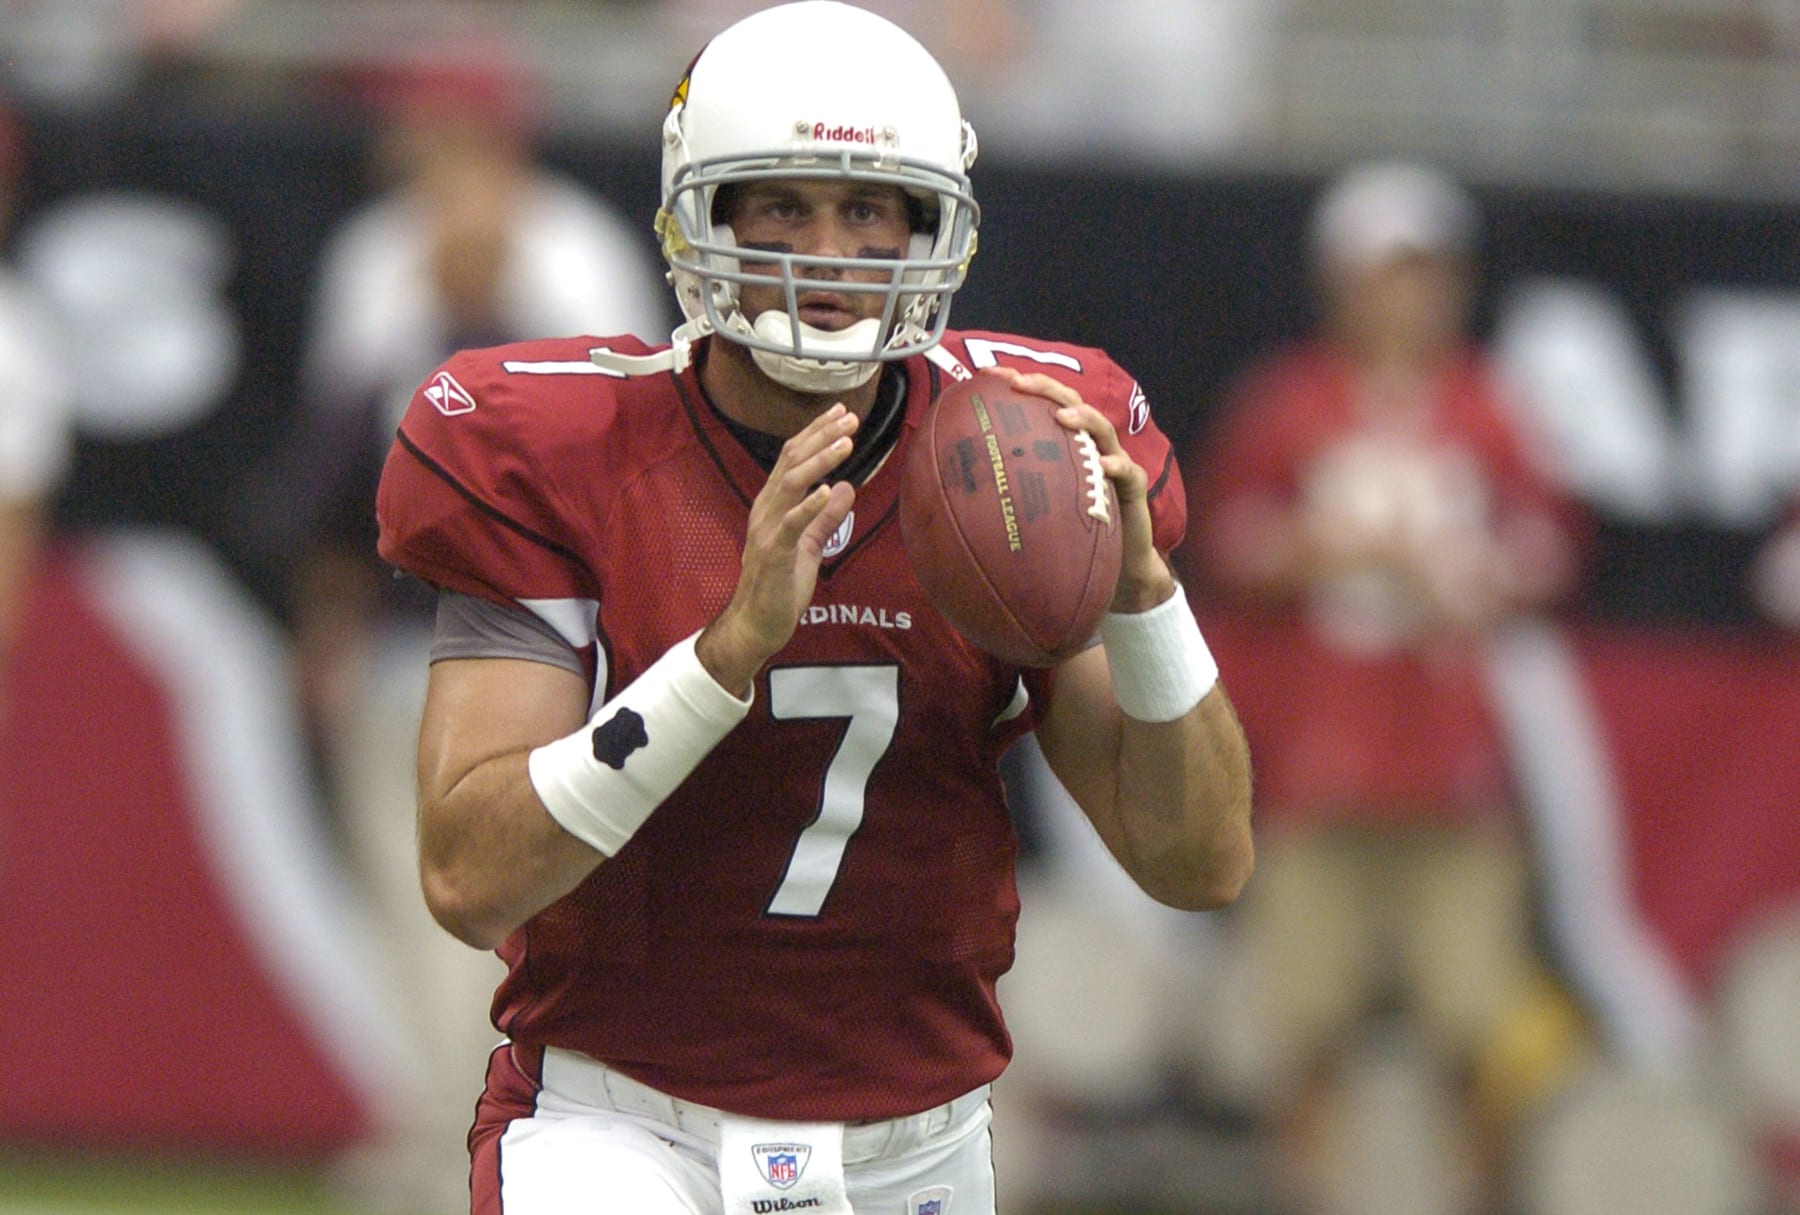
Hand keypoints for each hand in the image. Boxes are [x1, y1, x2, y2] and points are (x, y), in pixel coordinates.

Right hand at [697, 404, 858, 695]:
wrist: (755, 624)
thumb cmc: (780, 587)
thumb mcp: (809, 546)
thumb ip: (825, 518)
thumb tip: (846, 488)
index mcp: (773, 506)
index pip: (793, 459)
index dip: (816, 433)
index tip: (840, 413)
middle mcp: (766, 510)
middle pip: (792, 462)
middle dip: (821, 436)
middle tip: (850, 417)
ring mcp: (767, 530)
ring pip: (791, 484)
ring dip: (819, 460)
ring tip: (845, 442)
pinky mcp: (774, 554)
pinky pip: (791, 524)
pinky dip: (809, 505)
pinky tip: (829, 489)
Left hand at [988, 367, 1174, 613]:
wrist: (1114, 572)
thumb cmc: (1067, 538)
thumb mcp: (1029, 512)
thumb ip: (1000, 498)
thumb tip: (942, 501)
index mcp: (1063, 445)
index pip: (1041, 404)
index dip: (1018, 385)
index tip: (987, 375)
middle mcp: (1089, 447)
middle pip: (1071, 402)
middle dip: (1045, 387)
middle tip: (1019, 383)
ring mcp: (1114, 465)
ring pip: (1103, 429)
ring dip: (1083, 418)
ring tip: (1062, 417)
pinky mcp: (1133, 491)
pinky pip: (1129, 474)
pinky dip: (1117, 466)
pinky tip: (1102, 466)